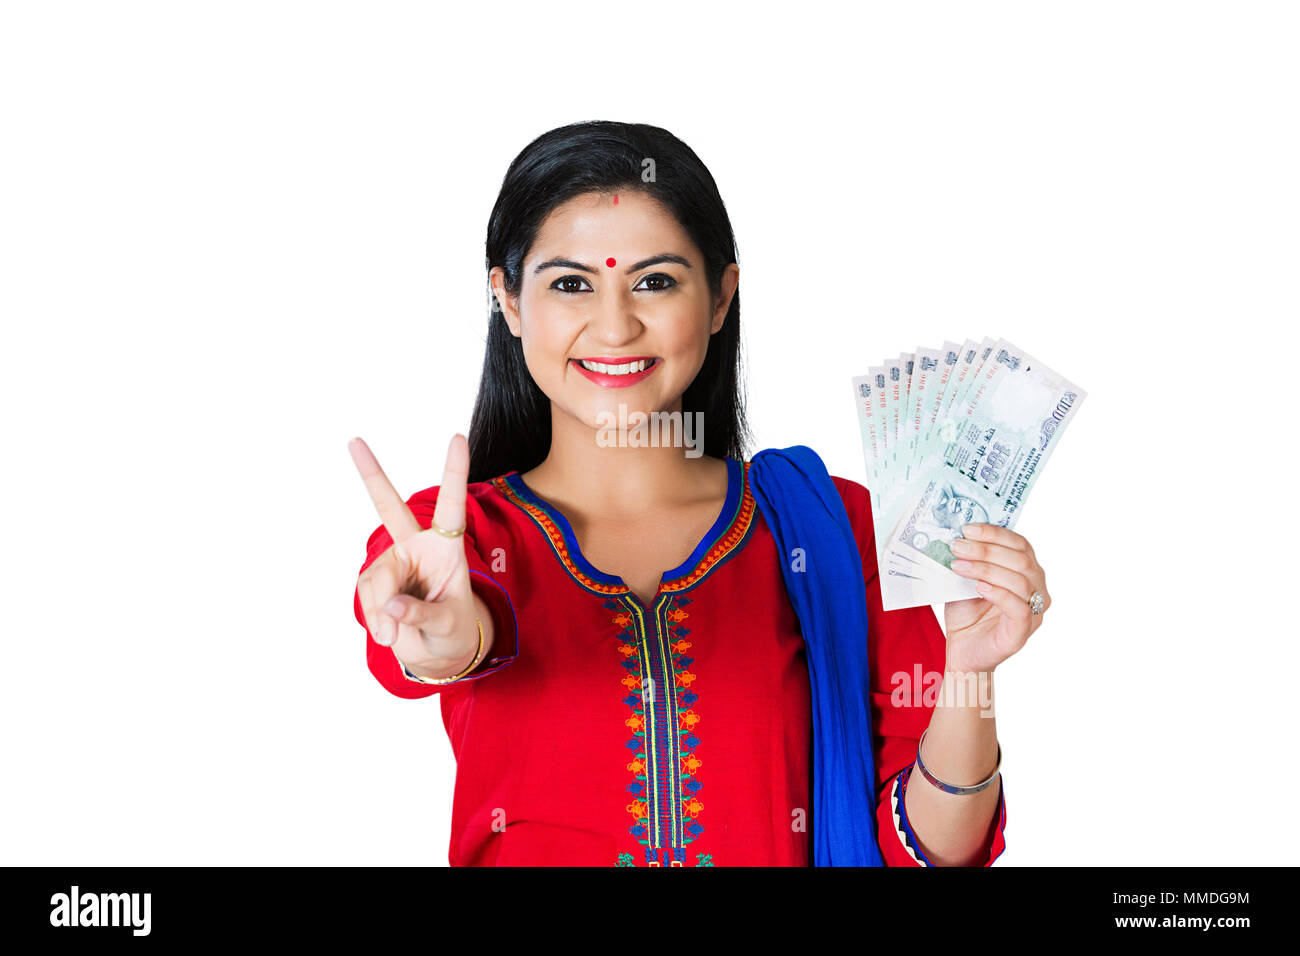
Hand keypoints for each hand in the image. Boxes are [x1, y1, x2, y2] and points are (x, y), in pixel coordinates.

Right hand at [349, 433, 479, 672]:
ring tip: (394, 635)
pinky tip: (387, 633)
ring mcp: (394, 561)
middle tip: (354, 441)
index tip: (458, 437)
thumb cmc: (453, 630)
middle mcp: (418, 546)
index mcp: (448, 546)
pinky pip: (367, 595)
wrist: (437, 651)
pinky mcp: (377, 580)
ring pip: (376, 576)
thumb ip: (421, 614)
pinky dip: (374, 617)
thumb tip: (390, 605)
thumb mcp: (448, 625)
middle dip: (372, 474)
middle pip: (389, 508)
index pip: (451, 505)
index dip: (455, 472)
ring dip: (381, 609)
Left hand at [942, 524, 1050, 672]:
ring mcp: (1034, 611)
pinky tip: (978, 587)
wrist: (962, 649)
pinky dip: (998, 593)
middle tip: (957, 546)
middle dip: (987, 549)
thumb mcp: (966, 579)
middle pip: (1021, 559)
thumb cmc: (967, 613)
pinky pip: (1019, 608)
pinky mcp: (1023, 631)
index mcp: (1027, 571)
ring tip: (958, 565)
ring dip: (986, 568)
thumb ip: (969, 559)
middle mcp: (1037, 589)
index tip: (968, 529)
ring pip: (1020, 581)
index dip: (995, 533)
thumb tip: (957, 535)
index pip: (1020, 544)